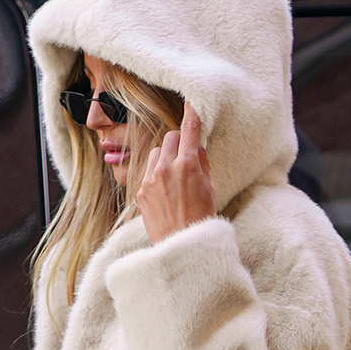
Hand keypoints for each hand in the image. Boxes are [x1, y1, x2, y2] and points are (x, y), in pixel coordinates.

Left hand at [138, 100, 215, 242]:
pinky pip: (148, 172)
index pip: (189, 129)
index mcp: (188, 165)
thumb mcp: (209, 188)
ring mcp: (151, 180)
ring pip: (156, 151)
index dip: (191, 113)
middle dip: (178, 142)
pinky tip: (165, 192)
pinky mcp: (141, 191)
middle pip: (170, 136)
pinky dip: (156, 175)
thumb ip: (201, 163)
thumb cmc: (200, 219)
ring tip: (173, 176)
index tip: (191, 102)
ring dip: (165, 157)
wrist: (181, 246)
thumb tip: (196, 148)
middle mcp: (167, 169)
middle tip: (186, 156)